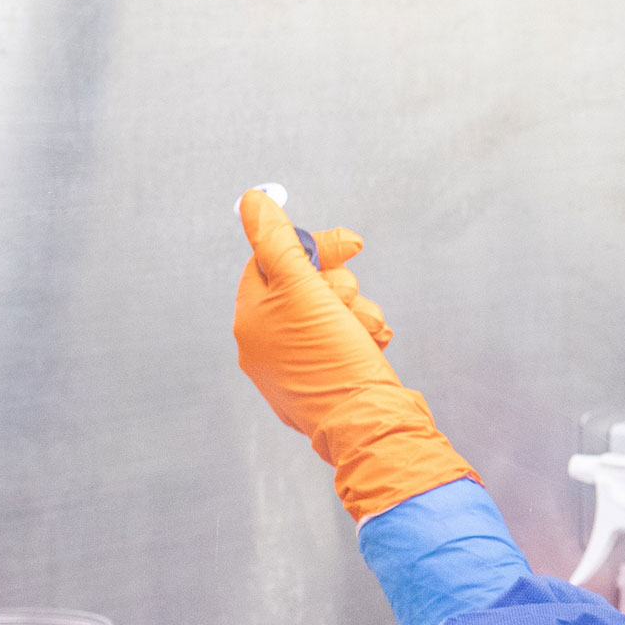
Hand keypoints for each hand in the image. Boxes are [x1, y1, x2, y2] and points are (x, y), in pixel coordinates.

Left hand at [233, 190, 474, 519]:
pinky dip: (362, 337)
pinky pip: (343, 342)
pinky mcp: (325, 383)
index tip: (350, 245)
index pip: (271, 262)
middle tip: (353, 296)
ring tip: (369, 330)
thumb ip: (277, 242)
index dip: (311, 248)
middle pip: (304, 286)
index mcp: (251, 322)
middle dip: (340, 285)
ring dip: (358, 311)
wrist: (370, 425)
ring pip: (330, 314)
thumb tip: (252, 200)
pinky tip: (374, 346)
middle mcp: (265, 346)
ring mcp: (294, 368)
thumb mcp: (304, 289)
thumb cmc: (333, 359)